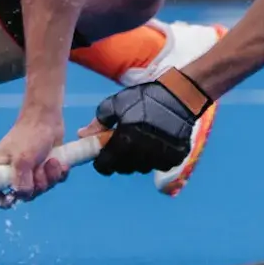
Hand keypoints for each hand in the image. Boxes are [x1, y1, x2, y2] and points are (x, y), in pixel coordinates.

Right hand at [0, 109, 66, 201]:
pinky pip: (52, 182)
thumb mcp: (23, 160)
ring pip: (40, 189)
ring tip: (51, 161)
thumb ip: (21, 182)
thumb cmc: (30, 135)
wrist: (47, 117)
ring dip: (49, 177)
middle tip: (39, 169)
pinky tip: (58, 162)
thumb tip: (23, 195)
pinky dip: (58, 174)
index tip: (11, 201)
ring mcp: (28, 171)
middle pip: (23, 195)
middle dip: (36, 185)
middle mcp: (10, 172)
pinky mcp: (43, 168)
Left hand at [88, 69, 209, 175]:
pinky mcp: (174, 159)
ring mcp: (160, 159)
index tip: (102, 155)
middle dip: (118, 159)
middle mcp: (142, 155)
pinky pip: (158, 165)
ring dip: (136, 159)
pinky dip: (154, 157)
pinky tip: (156, 142)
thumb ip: (99, 121)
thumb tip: (82, 134)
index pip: (105, 165)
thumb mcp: (117, 103)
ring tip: (140, 140)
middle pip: (123, 168)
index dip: (101, 162)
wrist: (181, 95)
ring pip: (141, 168)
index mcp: (125, 142)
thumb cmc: (146, 97)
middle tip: (121, 145)